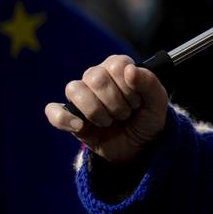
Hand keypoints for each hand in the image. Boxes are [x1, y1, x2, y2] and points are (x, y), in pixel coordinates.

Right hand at [45, 54, 168, 163]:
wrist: (138, 148)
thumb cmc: (147, 120)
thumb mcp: (158, 104)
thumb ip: (150, 83)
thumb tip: (130, 69)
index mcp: (118, 68)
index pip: (116, 65)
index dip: (129, 87)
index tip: (138, 102)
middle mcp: (97, 77)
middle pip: (94, 77)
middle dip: (115, 102)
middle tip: (126, 114)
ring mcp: (81, 96)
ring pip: (74, 89)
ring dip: (96, 111)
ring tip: (109, 122)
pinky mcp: (69, 116)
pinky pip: (54, 111)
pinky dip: (64, 118)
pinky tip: (80, 126)